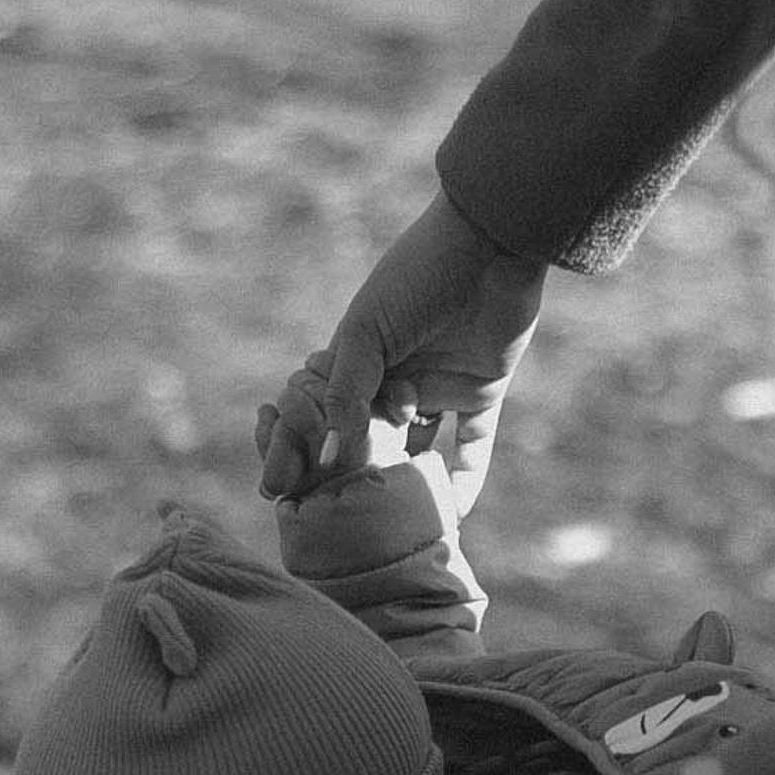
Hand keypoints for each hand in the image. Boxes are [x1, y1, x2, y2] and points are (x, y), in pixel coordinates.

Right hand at [254, 192, 545, 512]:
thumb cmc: (417, 275)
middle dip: (352, 477)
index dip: (305, 451)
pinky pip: (474, 446)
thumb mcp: (366, 334)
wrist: (491, 244)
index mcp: (358, 357)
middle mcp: (395, 376)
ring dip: (408, 485)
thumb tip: (328, 461)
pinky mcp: (483, 392)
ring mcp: (439, 385)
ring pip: (419, 449)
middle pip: (369, 440)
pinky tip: (453, 515)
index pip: (325, 415)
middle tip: (334, 518)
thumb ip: (346, 397)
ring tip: (392, 530)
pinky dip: (466, 479)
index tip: (283, 490)